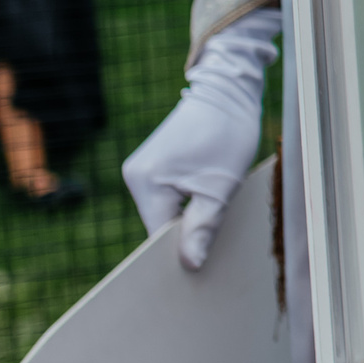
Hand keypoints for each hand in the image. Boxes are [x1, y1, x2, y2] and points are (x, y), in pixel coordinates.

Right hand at [123, 7, 281, 270]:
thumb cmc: (228, 134)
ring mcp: (140, 170)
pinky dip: (184, 207)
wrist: (227, 91)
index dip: (179, 254)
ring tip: (213, 224)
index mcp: (146, 182)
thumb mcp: (221, 186)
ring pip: (163, 213)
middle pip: (158, 226)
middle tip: (214, 252)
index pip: (157, 235)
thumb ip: (204, 226)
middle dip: (183, 238)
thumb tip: (190, 264)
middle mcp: (134, 176)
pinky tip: (204, 208)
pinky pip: (165, 199)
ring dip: (186, 222)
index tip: (202, 271)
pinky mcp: (151, 166)